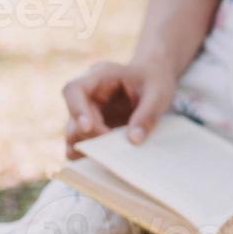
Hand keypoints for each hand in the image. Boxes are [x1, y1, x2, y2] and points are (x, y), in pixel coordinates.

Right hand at [62, 59, 177, 157]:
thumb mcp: (158, 94)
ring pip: (74, 133)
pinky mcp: (94, 125)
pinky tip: (108, 157)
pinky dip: (91, 152)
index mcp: (100, 76)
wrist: (156, 78)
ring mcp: (88, 111)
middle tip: (112, 146)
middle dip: (90, 135)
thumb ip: (147, 115)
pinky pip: (84, 142)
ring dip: (88, 146)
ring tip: (111, 154)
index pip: (74, 89)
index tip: (88, 127)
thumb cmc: (155, 80)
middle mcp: (88, 94)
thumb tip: (133, 140)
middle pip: (74, 118)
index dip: (76, 109)